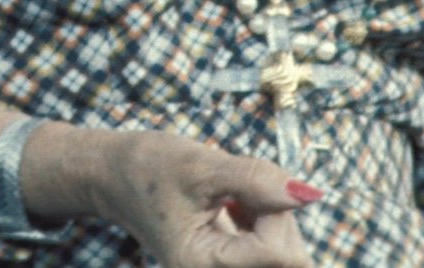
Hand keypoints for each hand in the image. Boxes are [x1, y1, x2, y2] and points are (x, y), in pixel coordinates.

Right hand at [91, 130, 317, 267]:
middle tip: (239, 186)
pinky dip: (265, 224)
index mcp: (201, 264)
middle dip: (277, 216)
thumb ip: (255, 179)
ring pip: (286, 257)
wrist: (113, 176)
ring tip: (234, 194)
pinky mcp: (229, 264)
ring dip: (272, 218)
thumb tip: (309, 195)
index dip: (276, 210)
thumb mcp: (198, 165)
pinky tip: (236, 206)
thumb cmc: (146, 167)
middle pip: (289, 260)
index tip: (247, 180)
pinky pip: (273, 254)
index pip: (279, 254)